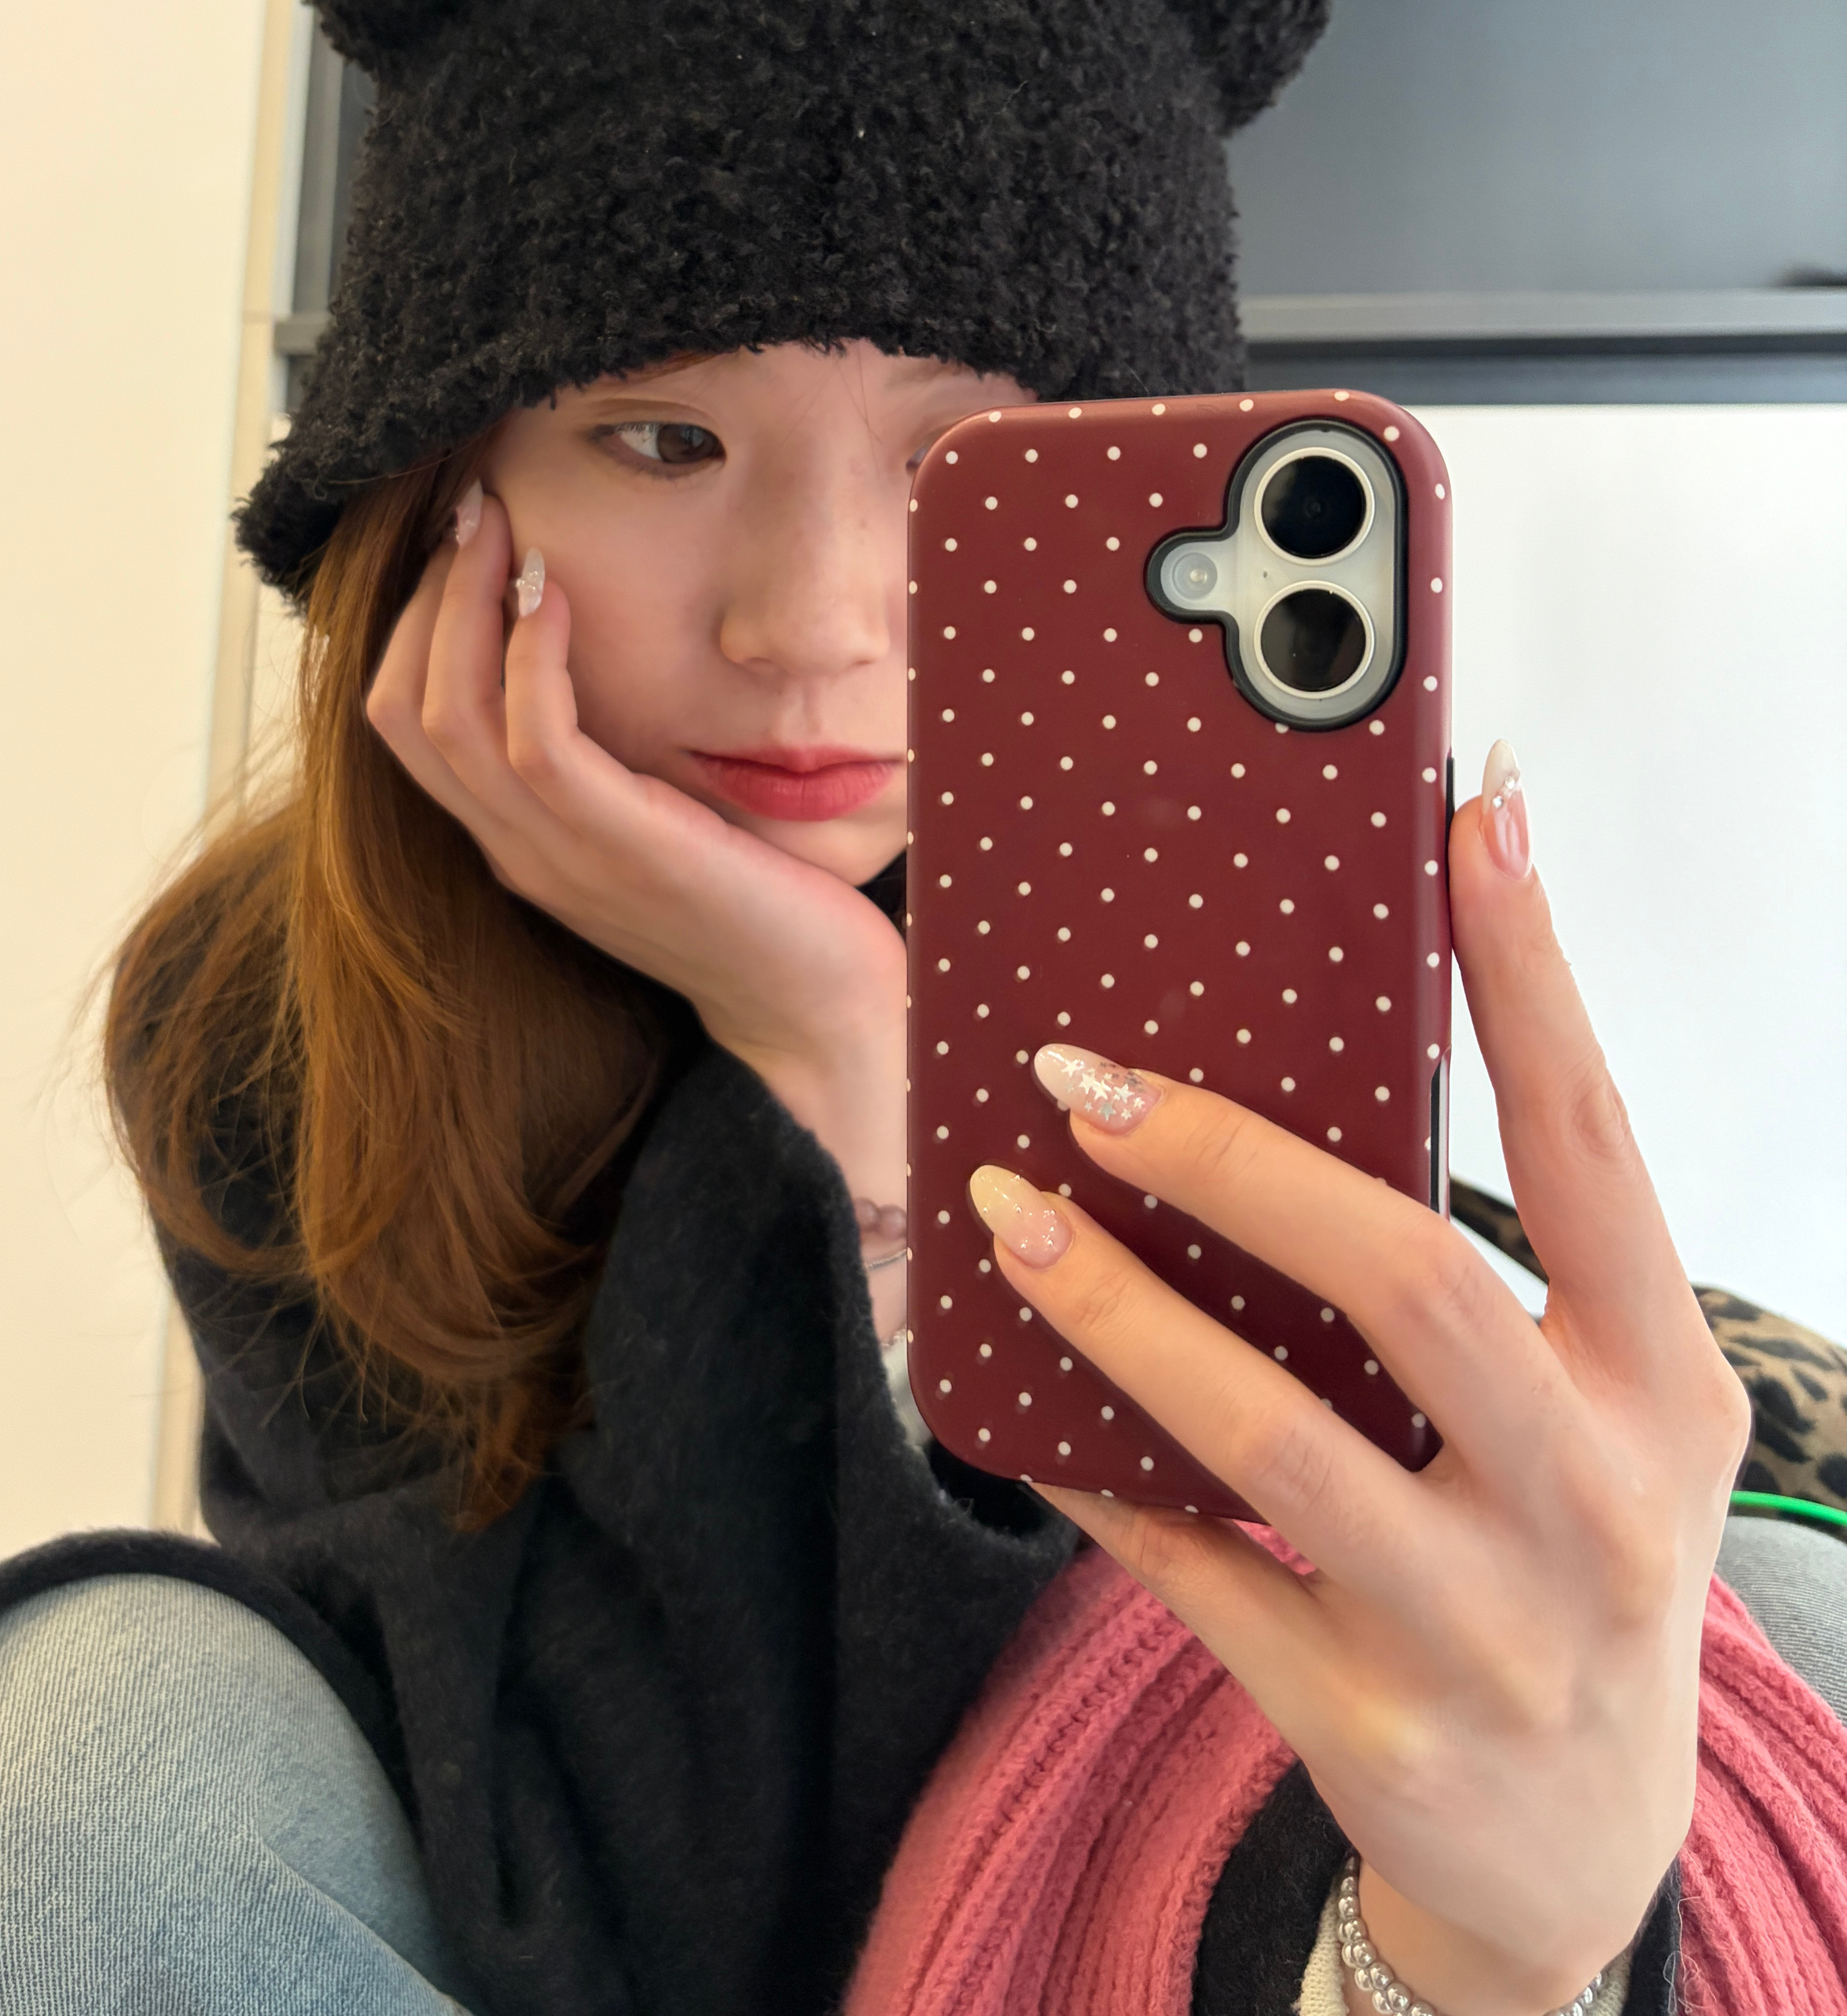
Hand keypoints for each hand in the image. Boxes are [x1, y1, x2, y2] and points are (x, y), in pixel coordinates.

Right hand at [365, 491, 908, 1257]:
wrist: (819, 1006)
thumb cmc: (758, 897)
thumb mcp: (662, 814)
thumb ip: (614, 755)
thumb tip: (596, 650)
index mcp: (517, 841)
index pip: (407, 721)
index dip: (416, 623)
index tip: (466, 540)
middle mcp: (517, 850)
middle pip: (404, 711)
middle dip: (428, 596)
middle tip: (472, 509)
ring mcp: (560, 857)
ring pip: (450, 718)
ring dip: (468, 607)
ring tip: (503, 530)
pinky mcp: (620, 850)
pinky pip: (537, 742)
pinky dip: (533, 658)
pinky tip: (560, 597)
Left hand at [966, 754, 1749, 2015]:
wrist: (1581, 1848)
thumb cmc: (1576, 1560)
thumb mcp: (1598, 1411)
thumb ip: (1497, 1268)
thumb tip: (1324, 1062)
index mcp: (1662, 1385)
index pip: (1591, 1144)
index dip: (1532, 977)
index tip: (1475, 820)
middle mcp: (1593, 1504)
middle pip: (1407, 1283)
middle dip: (1232, 1163)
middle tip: (1086, 1078)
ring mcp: (1479, 1628)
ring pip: (1271, 1435)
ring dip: (1117, 1312)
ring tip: (1007, 1214)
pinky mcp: (1366, 1723)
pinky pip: (1193, 1567)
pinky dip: (1094, 1469)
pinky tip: (1016, 1391)